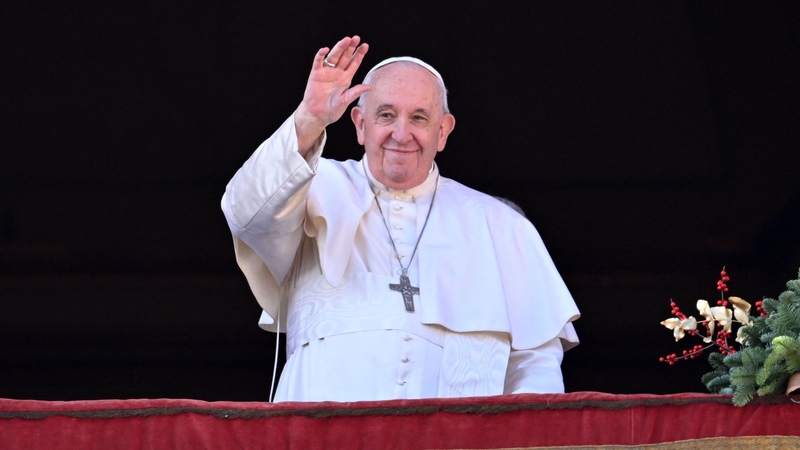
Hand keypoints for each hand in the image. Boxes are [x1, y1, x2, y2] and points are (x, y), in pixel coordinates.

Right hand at [295, 36, 370, 153]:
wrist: (318, 115)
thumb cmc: (332, 110)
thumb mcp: (346, 101)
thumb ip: (356, 92)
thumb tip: (369, 87)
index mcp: (346, 78)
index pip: (354, 63)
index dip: (359, 54)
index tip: (365, 45)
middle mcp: (337, 73)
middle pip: (345, 57)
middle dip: (350, 47)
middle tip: (356, 38)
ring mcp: (326, 72)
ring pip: (333, 57)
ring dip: (339, 48)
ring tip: (346, 40)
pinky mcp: (315, 74)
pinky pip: (318, 62)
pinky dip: (321, 55)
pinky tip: (325, 49)